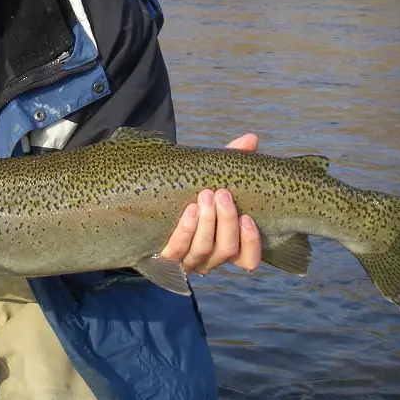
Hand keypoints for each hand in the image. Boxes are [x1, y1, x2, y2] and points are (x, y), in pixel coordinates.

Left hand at [159, 134, 261, 273]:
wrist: (147, 204)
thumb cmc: (188, 193)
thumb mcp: (211, 179)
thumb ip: (232, 161)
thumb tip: (251, 139)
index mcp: (226, 246)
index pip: (248, 260)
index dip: (251, 242)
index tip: (247, 217)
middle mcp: (208, 259)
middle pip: (226, 250)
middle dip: (225, 221)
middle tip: (221, 193)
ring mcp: (185, 261)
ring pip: (202, 250)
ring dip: (206, 223)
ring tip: (205, 195)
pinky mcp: (163, 258)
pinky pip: (176, 251)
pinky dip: (185, 231)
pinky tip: (189, 210)